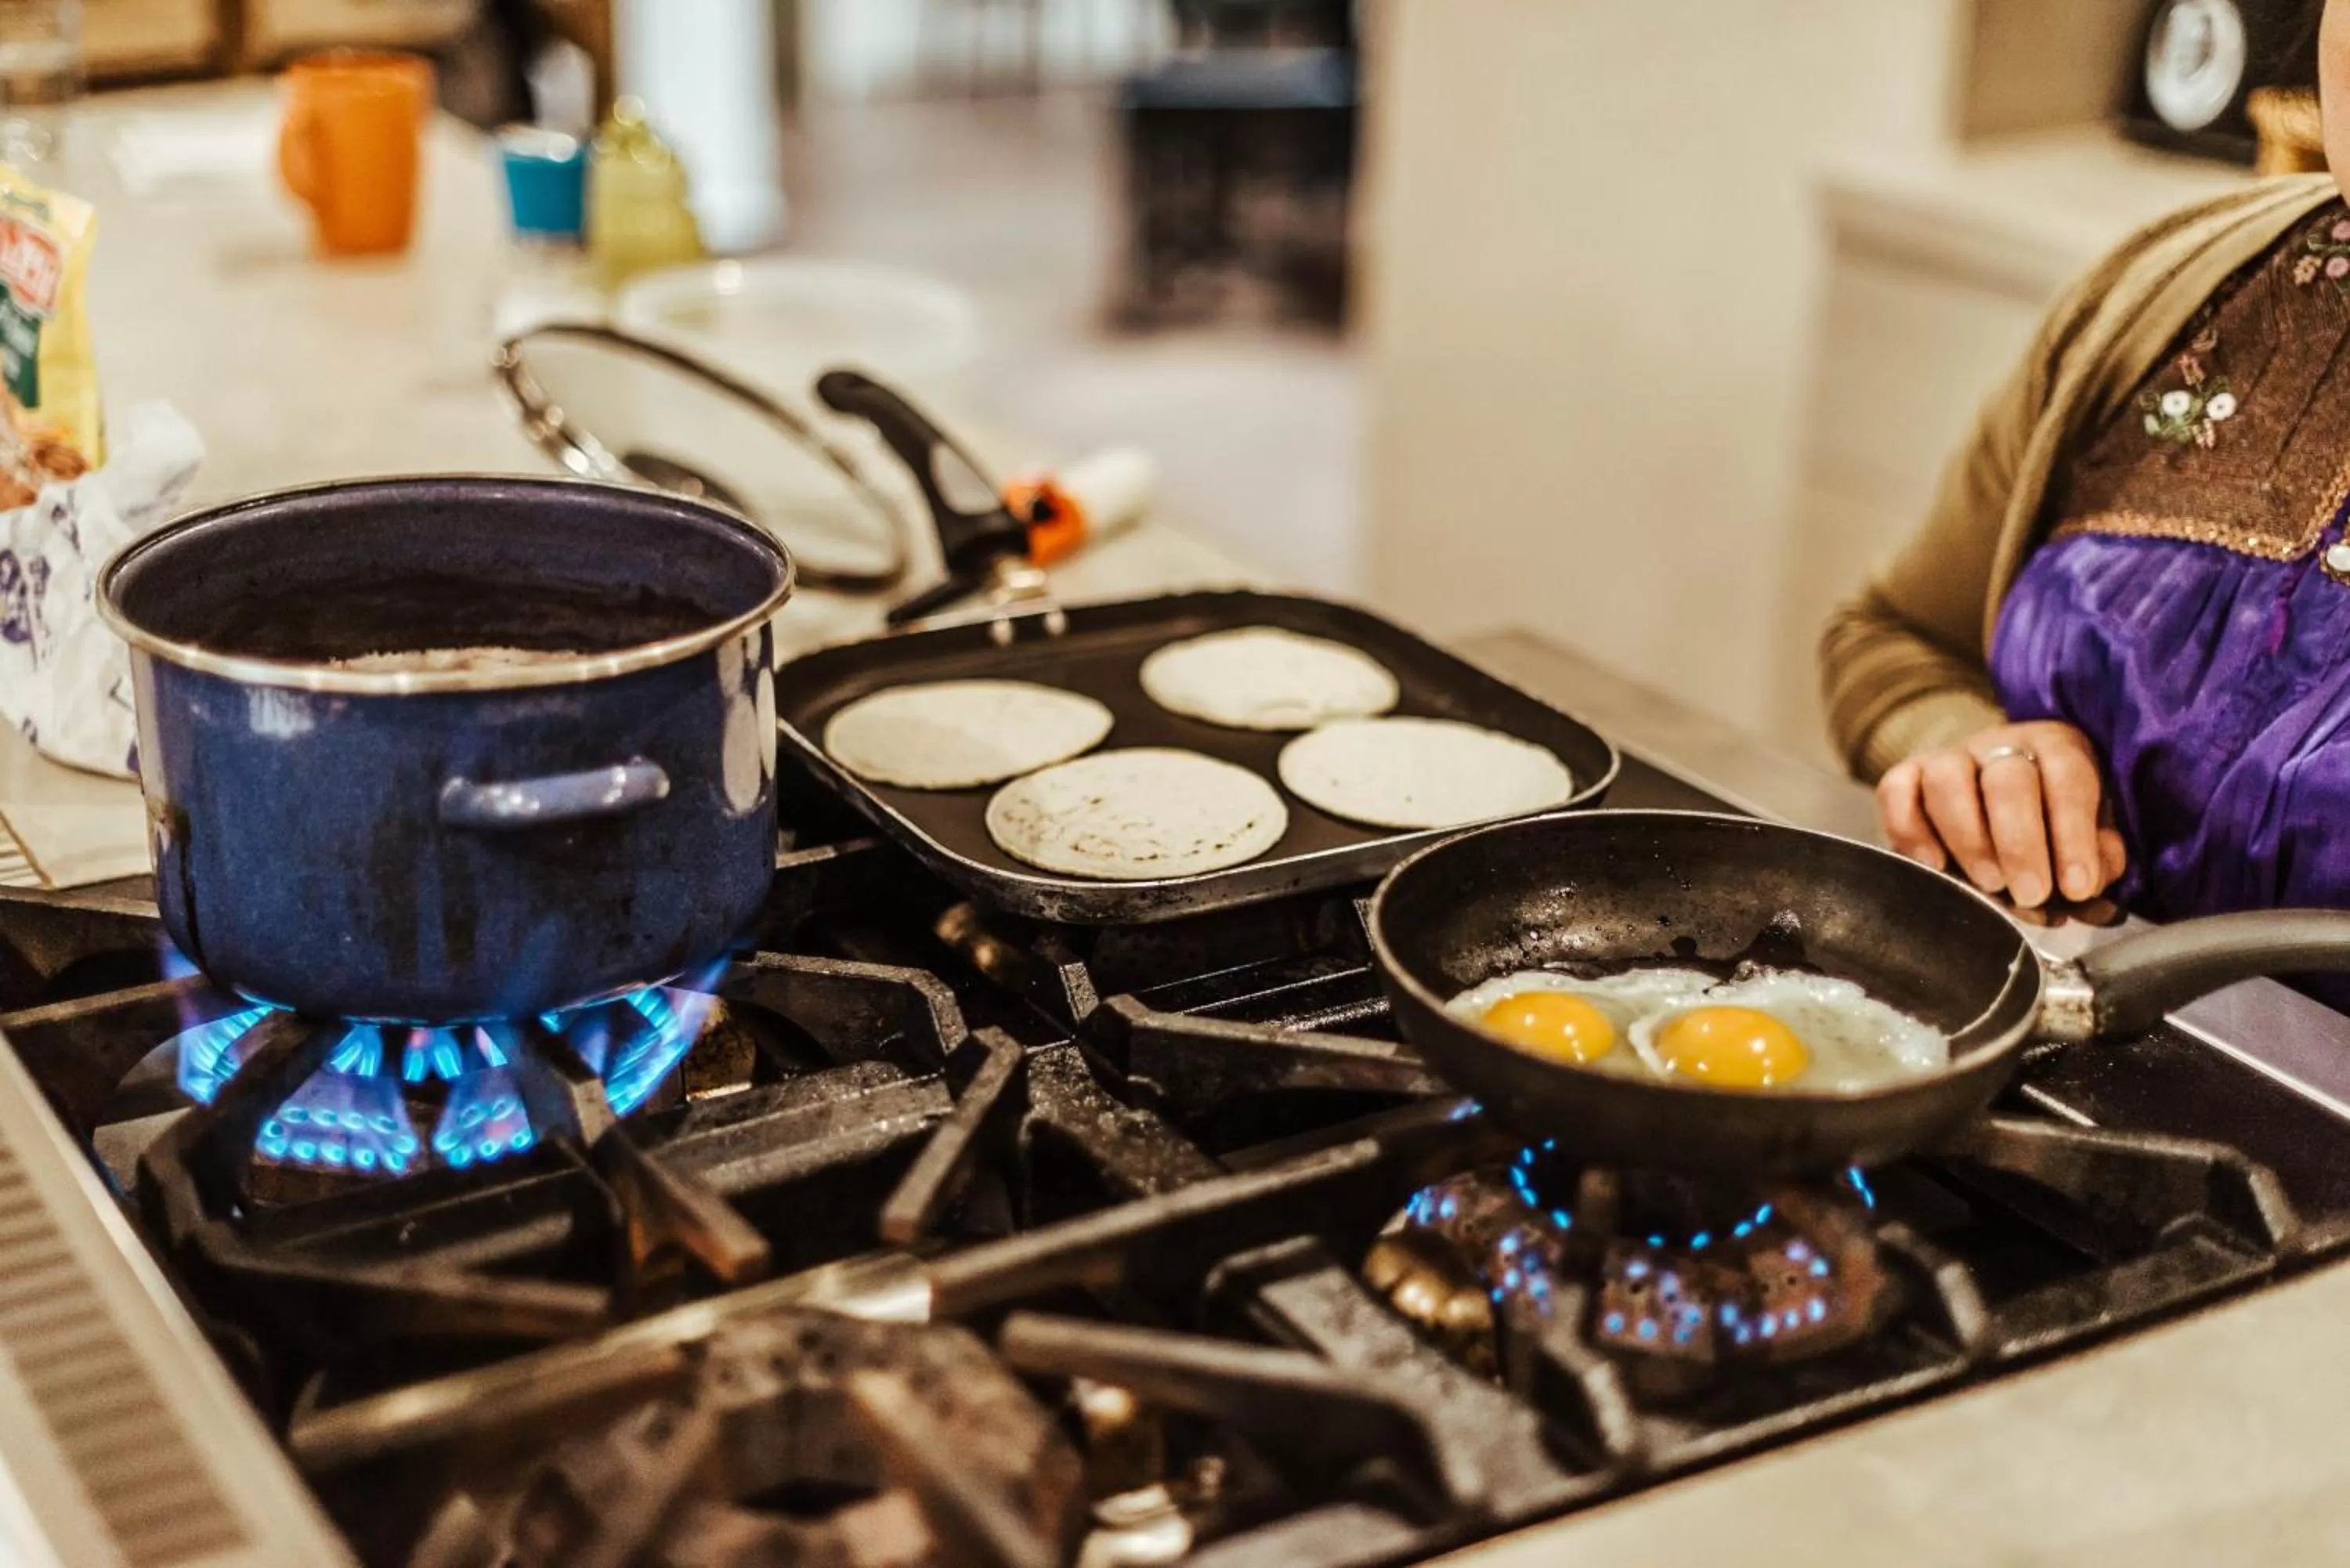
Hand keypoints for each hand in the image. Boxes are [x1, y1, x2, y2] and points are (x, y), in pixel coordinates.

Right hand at [1875, 721, 2126, 907]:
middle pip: (2007, 780)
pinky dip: (1909, 831)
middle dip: (2020, 843)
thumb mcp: (2090, 836)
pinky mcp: (1906, 776)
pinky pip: (1895, 791)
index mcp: (2057, 748)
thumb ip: (2098, 860)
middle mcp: (2000, 745)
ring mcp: (1948, 758)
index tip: (2077, 888)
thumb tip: (2090, 884)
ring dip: (1968, 838)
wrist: (1998, 804)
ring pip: (1947, 782)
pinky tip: (1935, 867)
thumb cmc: (2052, 826)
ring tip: (1989, 885)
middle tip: (2031, 893)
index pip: (2067, 778)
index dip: (2074, 834)